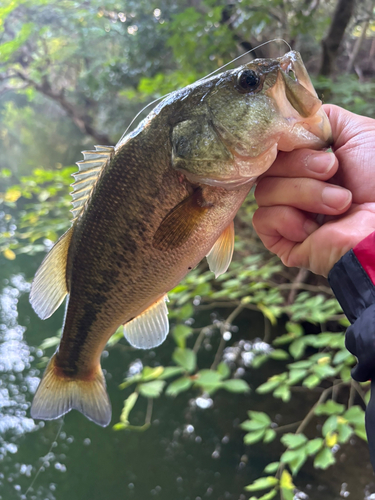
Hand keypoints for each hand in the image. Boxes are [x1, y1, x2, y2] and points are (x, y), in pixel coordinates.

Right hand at [252, 104, 374, 276]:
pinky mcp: (282, 241)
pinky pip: (262, 220)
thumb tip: (290, 119)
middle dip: (300, 166)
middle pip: (266, 167)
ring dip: (305, 194)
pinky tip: (314, 227)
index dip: (282, 142)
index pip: (275, 148)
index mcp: (310, 164)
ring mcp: (288, 215)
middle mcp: (296, 188)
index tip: (305, 141)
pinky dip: (288, 219)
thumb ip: (321, 119)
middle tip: (332, 171)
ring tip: (340, 203)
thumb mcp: (356, 132)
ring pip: (263, 192)